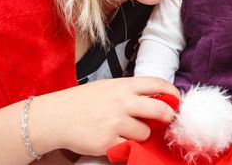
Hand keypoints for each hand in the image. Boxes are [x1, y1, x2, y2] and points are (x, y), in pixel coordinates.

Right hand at [30, 77, 179, 155]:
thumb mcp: (107, 88)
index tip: (177, 99)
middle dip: (168, 116)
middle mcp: (122, 102)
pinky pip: (128, 147)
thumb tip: (154, 100)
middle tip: (167, 120)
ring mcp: (116, 123)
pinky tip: (116, 140)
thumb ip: (130, 92)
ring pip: (145, 132)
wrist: (54, 117)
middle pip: (160, 110)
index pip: (157, 84)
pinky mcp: (108, 142)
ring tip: (128, 131)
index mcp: (123, 86)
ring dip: (142, 135)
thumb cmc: (81, 101)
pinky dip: (126, 146)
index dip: (172, 92)